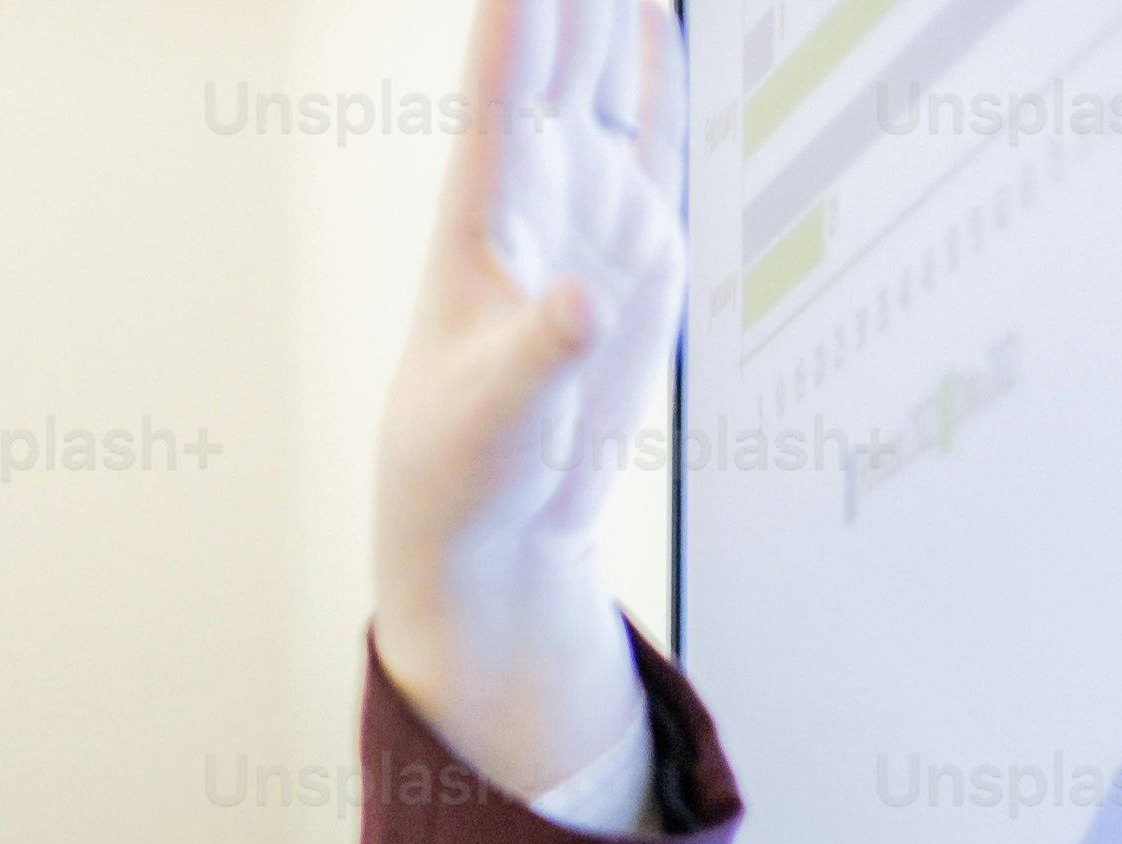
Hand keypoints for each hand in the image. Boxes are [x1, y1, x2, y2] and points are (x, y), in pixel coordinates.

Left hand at [369, 0, 682, 807]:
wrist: (500, 516)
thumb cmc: (463, 465)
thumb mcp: (498, 415)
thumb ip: (542, 354)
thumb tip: (583, 303)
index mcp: (481, 221)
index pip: (497, 96)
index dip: (513, 22)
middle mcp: (532, 194)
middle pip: (553, 59)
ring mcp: (585, 205)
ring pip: (599, 75)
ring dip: (610, 9)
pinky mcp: (636, 235)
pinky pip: (653, 130)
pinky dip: (658, 69)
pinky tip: (656, 11)